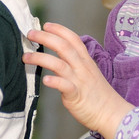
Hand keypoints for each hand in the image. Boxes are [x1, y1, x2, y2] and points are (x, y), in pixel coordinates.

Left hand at [24, 22, 133, 138]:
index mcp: (86, 60)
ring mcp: (80, 81)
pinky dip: (54, 81)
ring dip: (41, 58)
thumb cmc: (98, 95)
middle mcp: (82, 67)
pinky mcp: (77, 96)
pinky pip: (65, 86)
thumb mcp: (89, 73)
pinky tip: (45, 81)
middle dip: (45, 38)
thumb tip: (57, 57)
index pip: (73, 39)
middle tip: (31, 34)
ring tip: (26, 57)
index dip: (59, 30)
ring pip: (59, 64)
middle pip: (63, 46)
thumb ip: (75, 64)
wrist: (112, 113)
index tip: (46, 25)